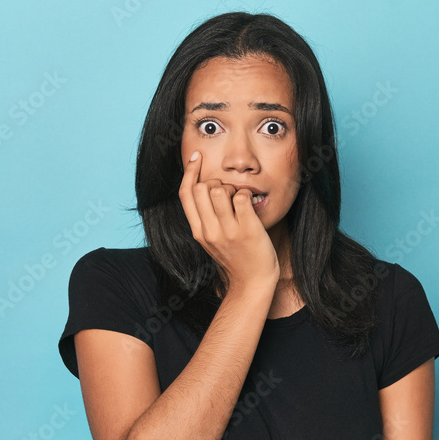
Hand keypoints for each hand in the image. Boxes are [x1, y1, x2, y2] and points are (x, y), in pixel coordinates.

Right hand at [178, 150, 279, 293]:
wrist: (253, 282)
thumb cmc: (236, 257)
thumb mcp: (212, 239)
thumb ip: (205, 217)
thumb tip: (202, 186)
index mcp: (198, 232)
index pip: (185, 194)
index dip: (189, 171)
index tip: (196, 157)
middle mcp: (209, 231)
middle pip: (202, 187)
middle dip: (215, 181)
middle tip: (227, 192)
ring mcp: (228, 231)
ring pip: (220, 189)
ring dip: (231, 188)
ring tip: (239, 201)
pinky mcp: (247, 230)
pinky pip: (241, 197)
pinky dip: (247, 195)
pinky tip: (250, 205)